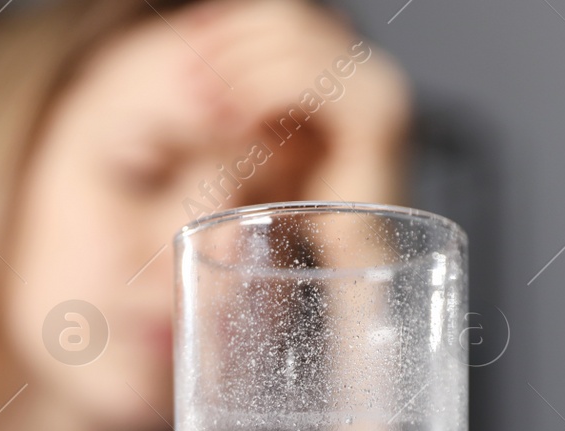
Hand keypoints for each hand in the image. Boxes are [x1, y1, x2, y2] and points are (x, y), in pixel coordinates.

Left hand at [180, 0, 411, 202]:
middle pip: (289, 20)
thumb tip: (196, 54)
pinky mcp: (376, 117)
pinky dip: (259, 94)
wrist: (348, 272)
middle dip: (230, 44)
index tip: (187, 40)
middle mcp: (370, 71)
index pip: (286, 17)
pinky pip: (306, 81)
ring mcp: (379, 88)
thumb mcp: (264, 144)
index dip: (234, 23)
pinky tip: (228, 122)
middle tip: (185, 78)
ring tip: (199, 104)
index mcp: (349, 71)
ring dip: (237, 70)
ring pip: (294, 43)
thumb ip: (248, 99)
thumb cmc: (301, 221)